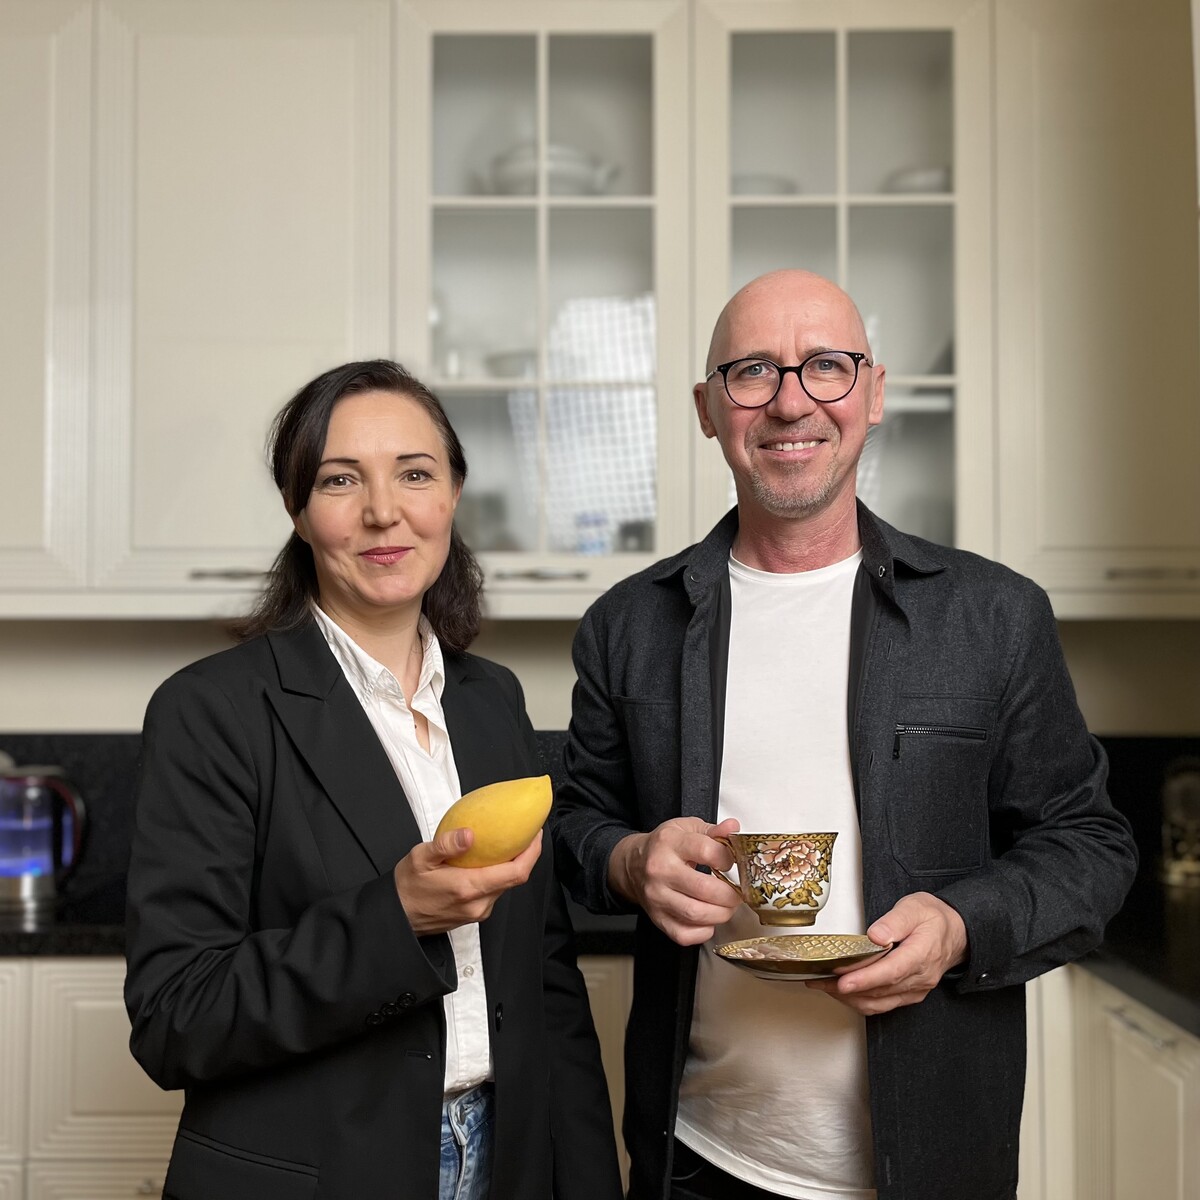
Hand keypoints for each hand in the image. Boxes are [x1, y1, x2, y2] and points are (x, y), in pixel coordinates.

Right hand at [393, 827, 542, 935]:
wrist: (397, 917)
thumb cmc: (407, 887)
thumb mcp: (420, 858)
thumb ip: (446, 844)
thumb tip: (469, 834)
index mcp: (468, 888)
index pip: (515, 872)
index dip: (532, 852)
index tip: (535, 834)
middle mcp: (478, 903)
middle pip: (515, 879)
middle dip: (525, 855)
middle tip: (525, 832)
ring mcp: (478, 911)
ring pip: (505, 886)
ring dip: (512, 865)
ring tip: (510, 842)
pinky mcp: (474, 914)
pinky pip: (494, 892)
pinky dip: (499, 875)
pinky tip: (492, 860)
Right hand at [608, 817, 741, 945]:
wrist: (633, 865)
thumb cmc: (664, 847)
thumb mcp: (687, 828)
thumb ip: (714, 830)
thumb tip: (733, 828)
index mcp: (670, 843)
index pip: (707, 851)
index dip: (728, 859)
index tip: (732, 863)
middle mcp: (660, 870)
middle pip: (704, 888)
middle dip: (730, 894)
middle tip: (737, 892)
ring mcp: (657, 897)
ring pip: (696, 914)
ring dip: (721, 914)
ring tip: (726, 906)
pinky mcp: (657, 918)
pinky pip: (684, 935)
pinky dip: (703, 932)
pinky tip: (708, 920)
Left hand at [805, 891, 967, 1015]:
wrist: (956, 933)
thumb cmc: (934, 918)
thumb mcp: (915, 908)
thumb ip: (895, 921)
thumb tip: (876, 935)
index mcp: (921, 954)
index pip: (891, 971)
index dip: (865, 978)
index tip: (843, 981)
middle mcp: (919, 977)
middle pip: (880, 990)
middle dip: (846, 989)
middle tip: (820, 980)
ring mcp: (915, 989)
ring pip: (879, 1002)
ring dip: (850, 998)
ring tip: (825, 985)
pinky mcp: (909, 994)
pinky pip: (883, 1004)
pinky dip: (861, 1000)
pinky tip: (844, 992)